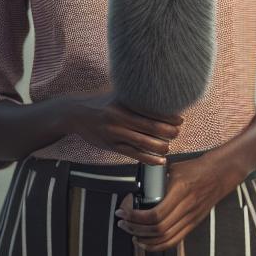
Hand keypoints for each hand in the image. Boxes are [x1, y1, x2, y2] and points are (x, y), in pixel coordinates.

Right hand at [67, 94, 181, 164]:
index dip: (169, 116)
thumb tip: (164, 97)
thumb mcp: (118, 94)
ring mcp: (114, 133)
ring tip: (169, 146)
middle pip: (151, 126)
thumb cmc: (102, 102)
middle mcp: (119, 117)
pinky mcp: (111, 146)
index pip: (151, 109)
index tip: (180, 119)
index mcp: (123, 102)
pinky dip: (149, 159)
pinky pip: (133, 154)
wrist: (75, 113)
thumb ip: (137, 96)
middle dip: (169, 132)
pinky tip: (160, 161)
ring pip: (143, 143)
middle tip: (177, 132)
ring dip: (161, 146)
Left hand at [115, 153, 243, 252]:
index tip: (124, 211)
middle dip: (135, 228)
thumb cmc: (196, 168)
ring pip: (164, 238)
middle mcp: (187, 207)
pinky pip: (174, 241)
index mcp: (181, 191)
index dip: (136, 217)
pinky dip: (157, 245)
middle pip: (157, 228)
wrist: (221, 173)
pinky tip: (145, 243)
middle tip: (122, 221)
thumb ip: (157, 179)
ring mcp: (191, 218)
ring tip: (130, 232)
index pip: (155, 214)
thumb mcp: (174, 169)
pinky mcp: (193, 224)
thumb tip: (137, 187)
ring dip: (144, 239)